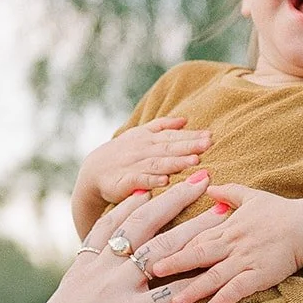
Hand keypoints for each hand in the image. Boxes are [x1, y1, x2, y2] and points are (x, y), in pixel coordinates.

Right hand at [5, 178, 220, 302]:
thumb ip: (84, 292)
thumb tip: (94, 291)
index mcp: (85, 268)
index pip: (112, 223)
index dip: (134, 203)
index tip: (153, 185)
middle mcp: (102, 271)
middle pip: (144, 224)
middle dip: (175, 199)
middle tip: (201, 179)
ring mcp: (117, 290)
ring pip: (163, 249)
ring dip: (195, 227)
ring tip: (220, 212)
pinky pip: (172, 292)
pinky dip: (197, 279)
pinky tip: (219, 267)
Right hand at [80, 117, 211, 204]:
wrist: (93, 171)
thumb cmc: (122, 153)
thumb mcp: (140, 134)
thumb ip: (162, 126)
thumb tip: (185, 119)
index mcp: (148, 139)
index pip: (172, 136)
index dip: (190, 136)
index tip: (209, 136)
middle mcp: (142, 150)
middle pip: (169, 147)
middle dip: (189, 145)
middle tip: (207, 144)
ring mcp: (133, 165)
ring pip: (157, 163)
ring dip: (176, 162)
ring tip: (194, 161)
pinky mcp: (124, 182)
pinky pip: (139, 180)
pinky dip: (152, 180)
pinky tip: (165, 181)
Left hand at [149, 184, 302, 302]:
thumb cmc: (279, 211)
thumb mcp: (251, 196)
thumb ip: (228, 193)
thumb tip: (208, 185)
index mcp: (227, 227)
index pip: (195, 237)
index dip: (173, 244)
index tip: (152, 250)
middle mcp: (232, 244)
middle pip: (198, 254)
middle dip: (174, 263)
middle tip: (150, 271)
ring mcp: (246, 260)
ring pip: (215, 275)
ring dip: (194, 288)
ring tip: (174, 299)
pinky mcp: (261, 275)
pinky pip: (240, 288)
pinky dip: (224, 298)